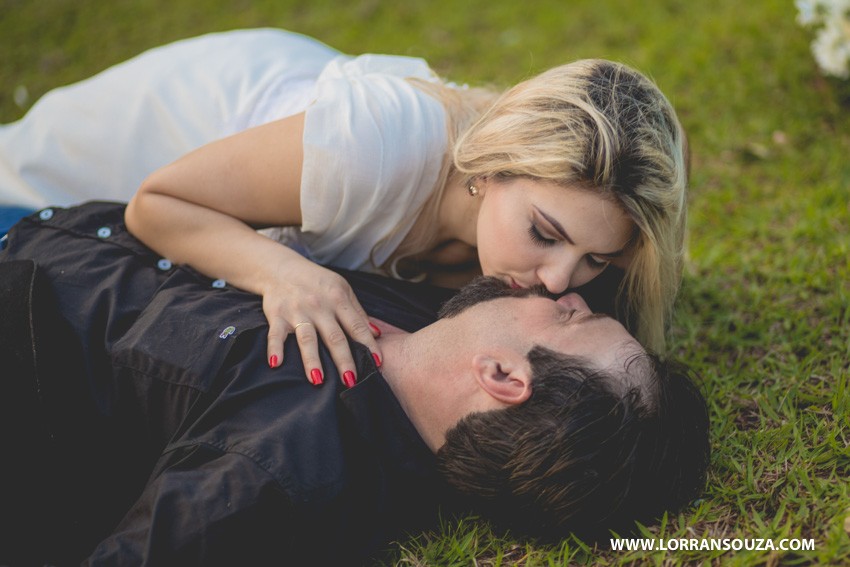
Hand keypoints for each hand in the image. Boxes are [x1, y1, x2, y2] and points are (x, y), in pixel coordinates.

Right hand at [262, 257, 381, 386]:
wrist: (281, 268)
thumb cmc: (316, 282)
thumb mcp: (342, 288)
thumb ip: (357, 312)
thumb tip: (376, 334)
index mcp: (338, 299)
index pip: (356, 325)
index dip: (368, 344)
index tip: (377, 363)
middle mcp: (319, 306)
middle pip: (334, 337)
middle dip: (343, 360)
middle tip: (351, 382)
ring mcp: (297, 311)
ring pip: (307, 338)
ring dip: (312, 360)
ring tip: (318, 380)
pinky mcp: (277, 315)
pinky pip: (275, 334)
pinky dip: (274, 348)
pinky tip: (276, 364)